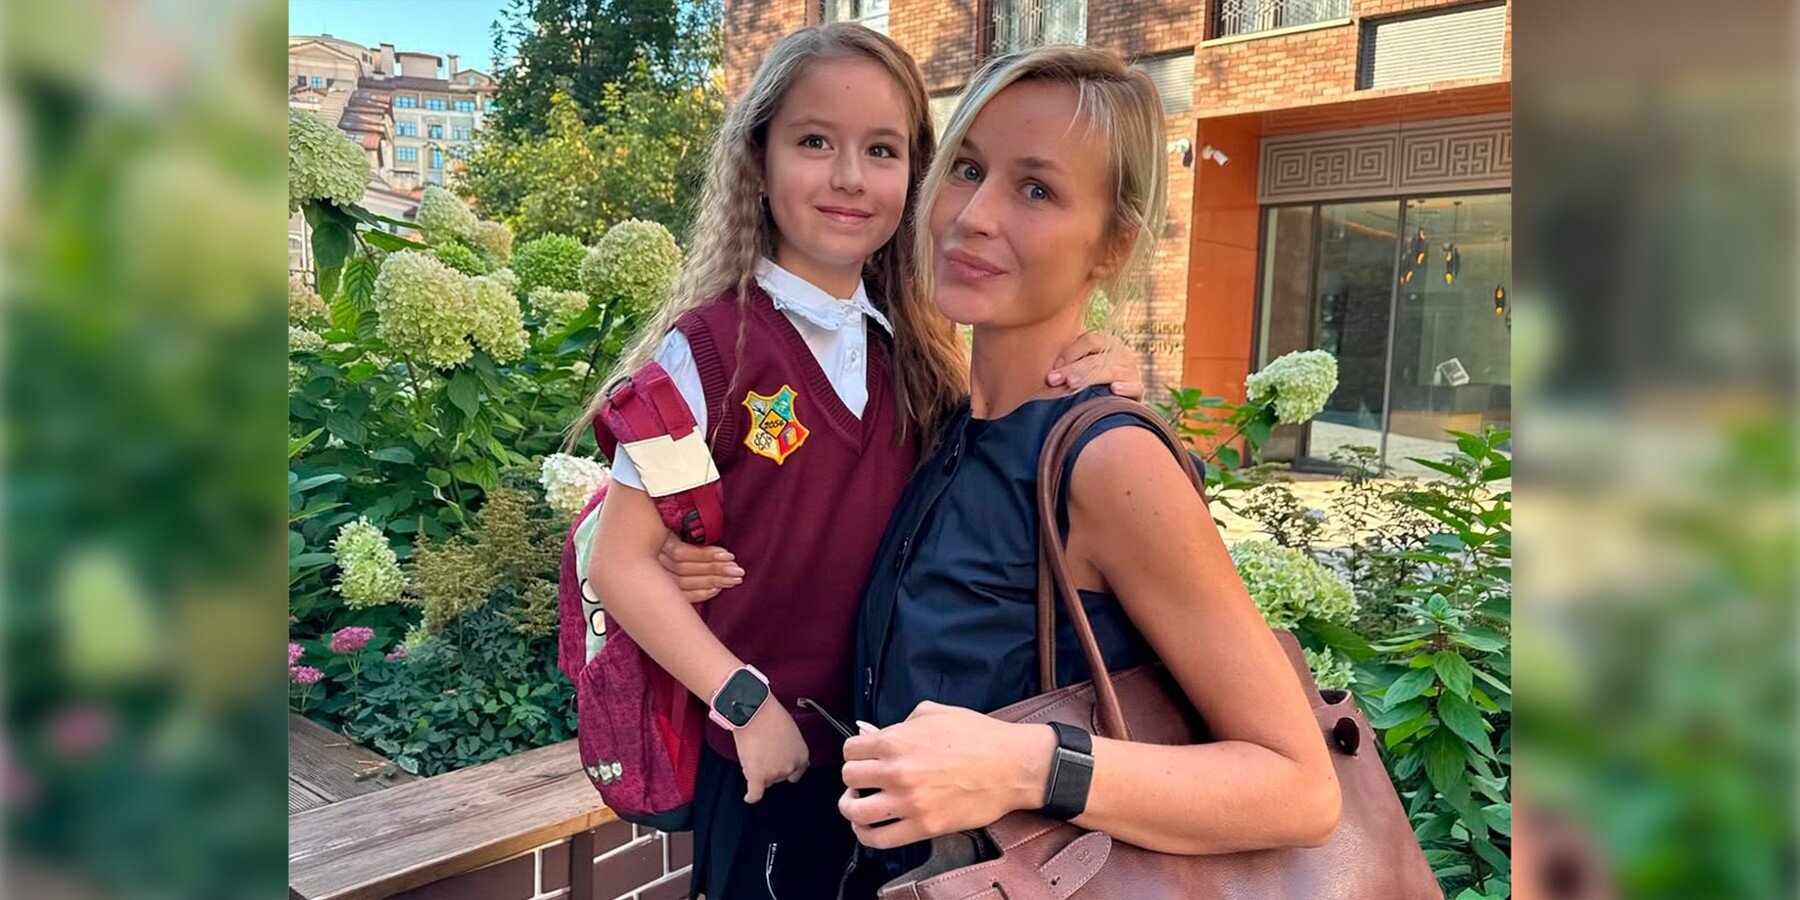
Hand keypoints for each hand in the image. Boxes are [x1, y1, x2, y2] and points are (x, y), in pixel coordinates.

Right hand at [657, 533, 741, 602]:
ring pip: (682, 583)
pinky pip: (681, 596)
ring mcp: (654, 575)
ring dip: (712, 581)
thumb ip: (693, 529)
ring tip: (734, 580)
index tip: (729, 556)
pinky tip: (716, 590)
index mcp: (657, 538)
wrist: (651, 545)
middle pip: (683, 569)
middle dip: (714, 569)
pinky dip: (700, 594)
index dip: (705, 554)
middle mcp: (652, 558)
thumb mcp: (684, 524)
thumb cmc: (680, 529)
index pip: (680, 552)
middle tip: (738, 571)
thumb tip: (719, 542)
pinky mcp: (662, 589)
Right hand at [733, 699, 808, 802]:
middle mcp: (790, 767)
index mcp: (802, 756)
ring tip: (753, 753)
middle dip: (771, 768)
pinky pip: (755, 794)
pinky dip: (752, 796)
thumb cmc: (770, 716)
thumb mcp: (791, 733)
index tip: (778, 765)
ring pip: (765, 782)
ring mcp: (774, 773)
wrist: (755, 711)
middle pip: (779, 778)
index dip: (786, 769)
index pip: (796, 773)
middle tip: (762, 752)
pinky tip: (749, 796)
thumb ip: (791, 749)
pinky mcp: (758, 776)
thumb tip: (785, 756)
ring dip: (758, 773)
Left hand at [837, 701, 1054, 848]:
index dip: (856, 752)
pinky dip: (866, 835)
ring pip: (854, 812)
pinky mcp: (923, 826)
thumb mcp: (934, 713)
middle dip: (854, 777)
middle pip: (849, 778)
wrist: (1012, 765)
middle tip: (865, 779)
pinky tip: (869, 826)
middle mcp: (897, 771)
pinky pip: (878, 839)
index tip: (864, 756)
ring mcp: (909, 802)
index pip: (851, 749)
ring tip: (860, 803)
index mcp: (896, 741)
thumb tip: (872, 733)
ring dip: (852, 806)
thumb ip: (899, 723)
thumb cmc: (978, 736)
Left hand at [1047, 330, 1144, 399]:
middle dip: (1072, 369)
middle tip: (1053, 380)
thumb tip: (1040, 365)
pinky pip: (1135, 387)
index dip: (1070, 352)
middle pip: (1095, 358)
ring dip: (1090, 378)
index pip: (1089, 340)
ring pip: (1111, 372)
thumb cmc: (1093, 380)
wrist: (1117, 403)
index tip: (1053, 368)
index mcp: (1107, 343)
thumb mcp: (1083, 365)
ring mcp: (1131, 370)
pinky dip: (1126, 388)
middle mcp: (1122, 353)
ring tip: (1072, 384)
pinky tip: (1114, 389)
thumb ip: (1069, 361)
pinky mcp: (1139, 389)